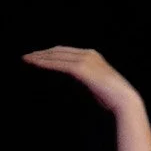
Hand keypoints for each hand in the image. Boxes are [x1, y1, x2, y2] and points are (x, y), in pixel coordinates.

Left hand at [22, 47, 139, 112]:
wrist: (125, 100)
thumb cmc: (112, 98)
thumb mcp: (95, 86)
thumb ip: (84, 82)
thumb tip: (75, 86)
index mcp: (92, 55)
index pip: (65, 51)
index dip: (50, 53)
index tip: (37, 57)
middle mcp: (88, 54)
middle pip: (58, 50)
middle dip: (41, 53)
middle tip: (26, 57)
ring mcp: (85, 60)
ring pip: (56, 55)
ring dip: (40, 57)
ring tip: (26, 60)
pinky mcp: (82, 69)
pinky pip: (59, 64)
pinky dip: (46, 63)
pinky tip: (35, 65)